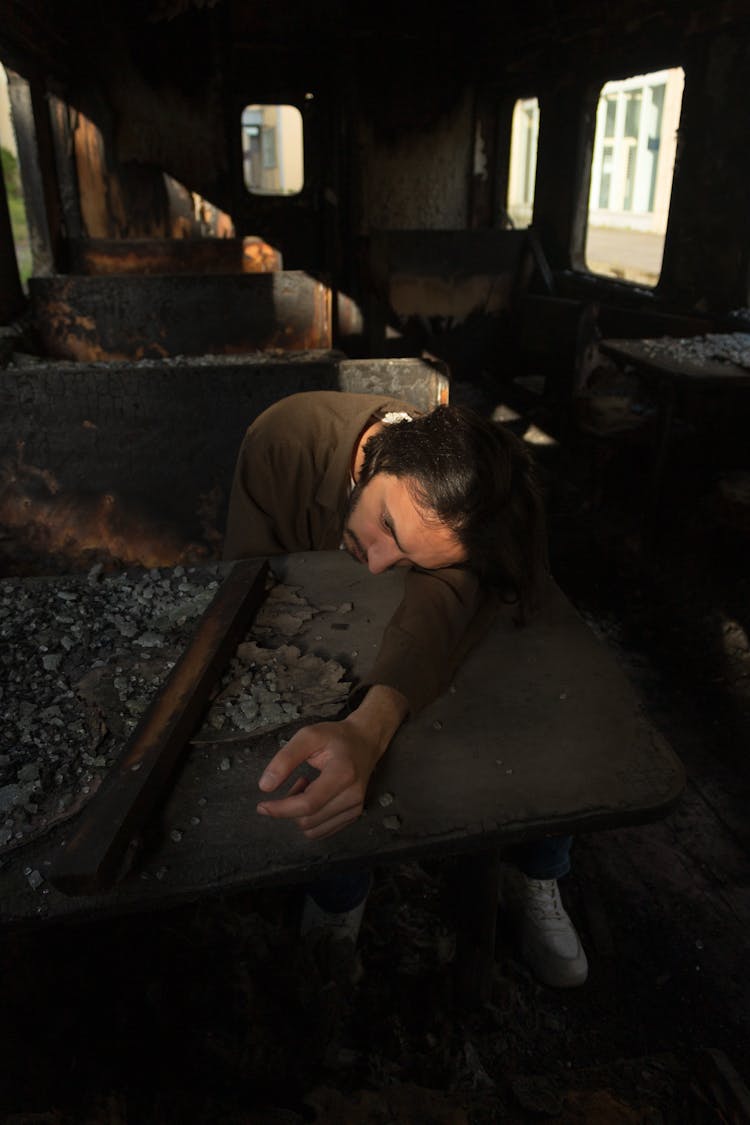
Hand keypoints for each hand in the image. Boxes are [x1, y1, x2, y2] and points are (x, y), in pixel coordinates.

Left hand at [256, 684, 407, 839]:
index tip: (262, 806)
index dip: (282, 809)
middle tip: (296, 781)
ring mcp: (355, 808)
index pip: (308, 804)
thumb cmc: (335, 737)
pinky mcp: (353, 815)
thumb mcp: (308, 736)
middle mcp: (352, 796)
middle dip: (290, 806)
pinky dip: (310, 818)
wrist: (365, 741)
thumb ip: (285, 759)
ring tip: (307, 787)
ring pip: (312, 829)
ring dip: (299, 813)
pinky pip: (321, 831)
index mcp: (343, 774)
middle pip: (308, 820)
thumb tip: (265, 786)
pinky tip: (315, 797)